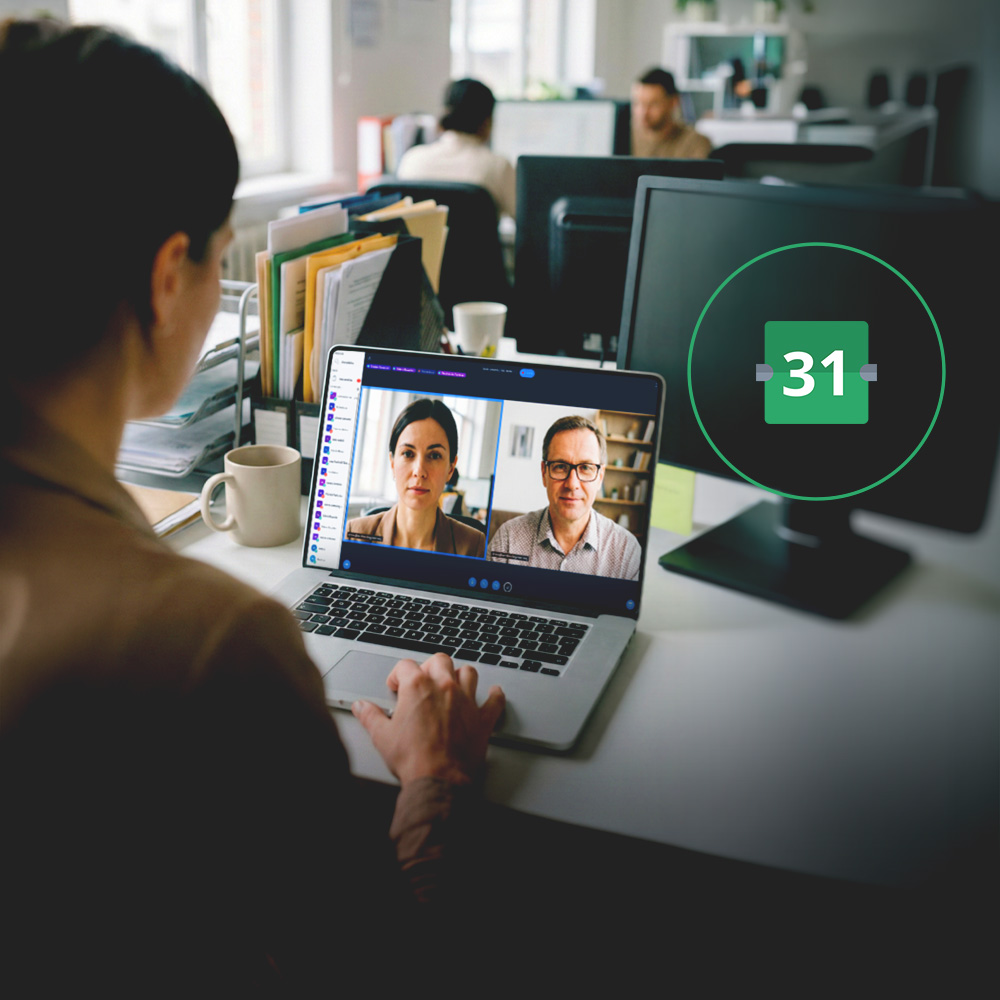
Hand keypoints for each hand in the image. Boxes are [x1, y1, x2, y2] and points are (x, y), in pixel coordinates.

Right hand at [352, 653, 504, 786]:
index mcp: (418, 687)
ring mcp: (466, 701)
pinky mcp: (482, 719)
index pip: (406, 665)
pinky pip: (494, 701)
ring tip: (453, 682)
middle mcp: (444, 688)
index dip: (397, 675)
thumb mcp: (382, 736)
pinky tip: (494, 693)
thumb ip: (370, 716)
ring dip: (460, 675)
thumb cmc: (413, 758)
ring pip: (468, 672)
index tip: (395, 686)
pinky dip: (495, 696)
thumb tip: (361, 707)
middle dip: (430, 666)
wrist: (439, 779)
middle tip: (423, 680)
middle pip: (440, 660)